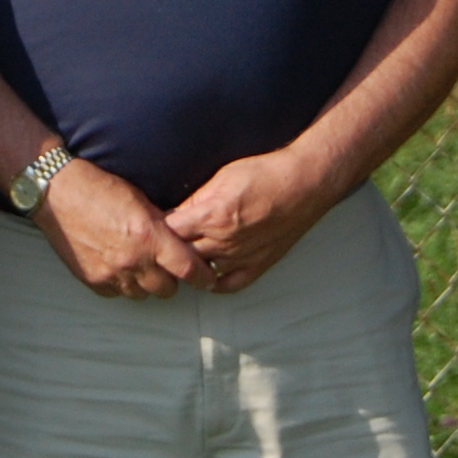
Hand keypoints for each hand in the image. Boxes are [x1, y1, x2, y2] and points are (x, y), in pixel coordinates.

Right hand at [31, 157, 209, 297]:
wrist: (58, 194)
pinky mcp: (93, 281)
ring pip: (142, 294)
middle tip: (167, 267)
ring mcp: (112, 274)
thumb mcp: (141, 201)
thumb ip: (162, 225)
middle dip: (171, 280)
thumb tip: (181, 241)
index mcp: (149, 237)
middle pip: (167, 290)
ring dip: (145, 283)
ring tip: (139, 264)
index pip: (187, 269)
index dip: (203, 277)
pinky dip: (122, 283)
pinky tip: (117, 265)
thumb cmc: (100, 189)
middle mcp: (132, 260)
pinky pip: (118, 293)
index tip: (208, 279)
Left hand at [163, 150, 335, 292]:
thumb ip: (196, 198)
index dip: (158, 229)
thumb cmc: (266, 173)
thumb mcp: (222, 176)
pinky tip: (208, 275)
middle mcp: (223, 241)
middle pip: (181, 254)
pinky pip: (229, 284)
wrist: (303, 183)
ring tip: (182, 256)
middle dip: (169, 249)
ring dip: (189, 264)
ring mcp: (240, 256)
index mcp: (210, 216)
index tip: (154, 226)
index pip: (169, 231)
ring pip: (201, 271)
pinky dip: (214, 283)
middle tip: (163, 244)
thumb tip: (176, 212)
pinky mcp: (258, 264)